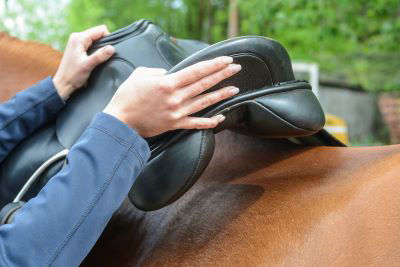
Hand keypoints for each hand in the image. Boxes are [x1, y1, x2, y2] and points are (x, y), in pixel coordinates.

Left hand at [53, 25, 114, 100]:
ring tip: (97, 59)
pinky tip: (94, 59)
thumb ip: (100, 55)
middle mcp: (77, 37)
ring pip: (95, 39)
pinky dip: (96, 51)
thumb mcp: (88, 65)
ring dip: (100, 48)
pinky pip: (91, 44)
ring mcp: (77, 42)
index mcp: (79, 38)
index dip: (108, 39)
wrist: (63, 84)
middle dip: (104, 44)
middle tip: (102, 57)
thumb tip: (112, 48)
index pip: (100, 30)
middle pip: (98, 34)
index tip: (107, 52)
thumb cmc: (73, 75)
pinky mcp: (78, 48)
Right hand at [103, 56, 240, 136]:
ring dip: (221, 95)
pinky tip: (221, 118)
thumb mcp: (140, 75)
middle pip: (204, 84)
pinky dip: (209, 122)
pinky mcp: (175, 124)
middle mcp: (176, 97)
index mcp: (168, 83)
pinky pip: (196, 123)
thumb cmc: (127, 97)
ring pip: (204, 102)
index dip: (213, 64)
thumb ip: (157, 71)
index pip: (196, 71)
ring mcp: (177, 112)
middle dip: (222, 75)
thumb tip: (169, 74)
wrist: (120, 122)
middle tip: (236, 68)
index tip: (226, 60)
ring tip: (235, 89)